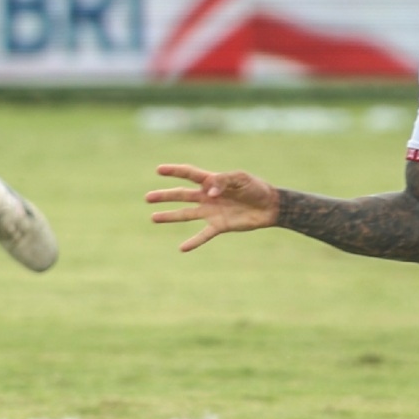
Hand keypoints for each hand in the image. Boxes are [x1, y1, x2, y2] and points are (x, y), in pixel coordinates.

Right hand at [145, 164, 280, 251]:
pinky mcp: (219, 226)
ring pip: (186, 214)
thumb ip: (223, 181)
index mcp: (212, 181)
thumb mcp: (241, 179)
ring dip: (170, 216)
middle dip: (165, 196)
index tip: (159, 170)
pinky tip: (182, 248)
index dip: (175, 171)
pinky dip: (193, 241)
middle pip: (182, 195)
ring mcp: (211, 212)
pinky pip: (203, 235)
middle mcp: (208, 197)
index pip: (189, 174)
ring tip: (153, 218)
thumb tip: (208, 192)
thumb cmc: (255, 188)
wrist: (270, 206)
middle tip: (147, 197)